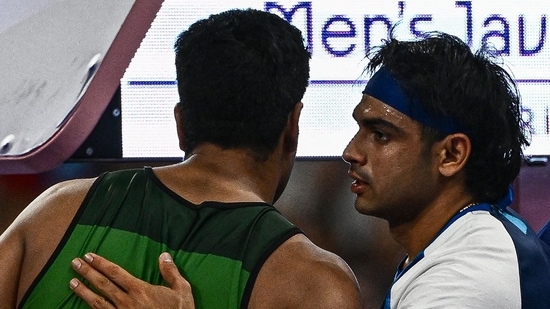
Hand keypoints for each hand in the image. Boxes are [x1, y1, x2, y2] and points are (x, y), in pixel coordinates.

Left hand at [70, 252, 194, 308]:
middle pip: (103, 284)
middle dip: (88, 272)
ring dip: (83, 291)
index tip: (90, 255)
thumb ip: (171, 272)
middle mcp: (127, 302)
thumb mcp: (182, 290)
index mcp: (140, 290)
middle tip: (75, 263)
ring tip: (72, 282)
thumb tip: (164, 255)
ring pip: (98, 302)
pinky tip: (84, 305)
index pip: (116, 273)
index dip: (101, 263)